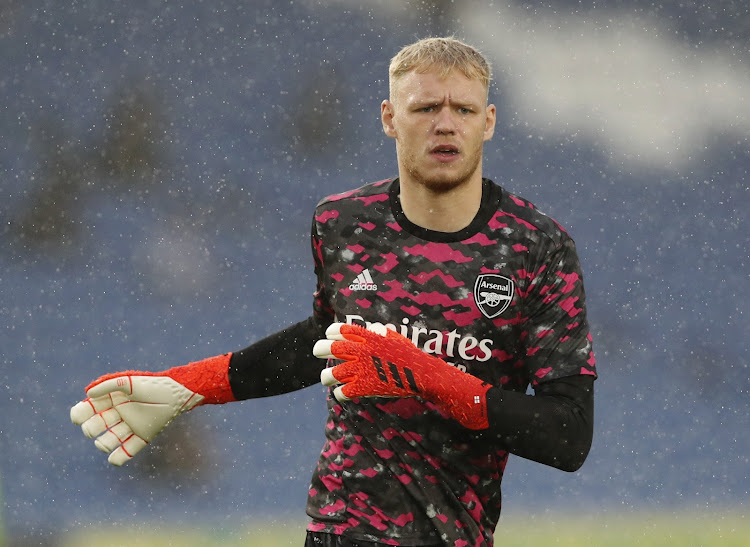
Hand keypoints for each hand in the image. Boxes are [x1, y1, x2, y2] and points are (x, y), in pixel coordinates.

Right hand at [70, 373, 203, 465]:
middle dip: (91, 429)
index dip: (80, 414)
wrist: (176, 395)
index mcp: (112, 400)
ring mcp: (130, 426)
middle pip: (96, 426)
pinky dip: (119, 458)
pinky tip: (113, 459)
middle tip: (92, 429)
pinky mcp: (143, 437)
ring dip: (103, 444)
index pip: (89, 409)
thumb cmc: (152, 386)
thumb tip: (87, 394)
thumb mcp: (129, 382)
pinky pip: (127, 451)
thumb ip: (109, 385)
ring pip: (109, 440)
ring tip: (104, 444)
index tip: (78, 418)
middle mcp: (119, 414)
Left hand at [313, 323, 491, 428]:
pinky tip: (341, 392)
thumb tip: (373, 326)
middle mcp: (362, 352)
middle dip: (321, 349)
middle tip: (317, 351)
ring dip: (327, 376)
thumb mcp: (396, 338)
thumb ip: (382, 332)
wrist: (421, 375)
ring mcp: (362, 370)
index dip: (333, 332)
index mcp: (369, 338)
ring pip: (333, 373)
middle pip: (332, 349)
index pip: (343, 330)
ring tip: (327, 378)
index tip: (329, 334)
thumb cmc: (410, 355)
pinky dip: (339, 393)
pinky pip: (343, 392)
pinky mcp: (364, 388)